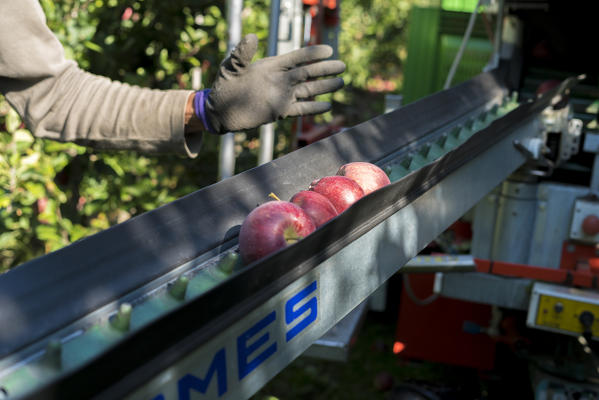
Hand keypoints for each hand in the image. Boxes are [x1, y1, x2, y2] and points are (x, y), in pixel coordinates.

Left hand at [204, 34, 344, 133]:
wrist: (221, 110)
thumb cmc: (225, 86)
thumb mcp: (231, 68)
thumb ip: (242, 54)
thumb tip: (251, 36)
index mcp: (272, 66)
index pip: (296, 57)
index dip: (312, 53)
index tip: (328, 49)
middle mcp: (281, 79)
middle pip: (308, 73)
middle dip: (325, 69)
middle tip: (342, 66)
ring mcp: (282, 95)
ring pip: (309, 90)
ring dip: (325, 87)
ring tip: (341, 83)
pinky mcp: (280, 111)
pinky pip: (301, 109)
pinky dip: (314, 108)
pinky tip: (328, 106)